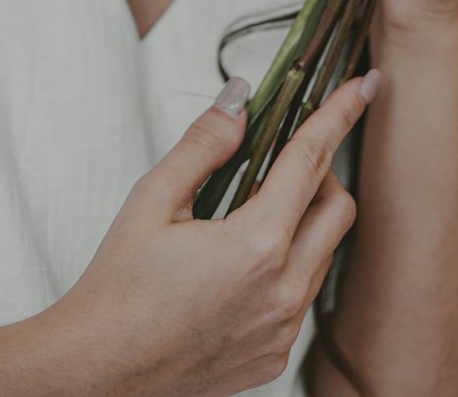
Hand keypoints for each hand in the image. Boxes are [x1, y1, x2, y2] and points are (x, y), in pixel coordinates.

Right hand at [38, 71, 377, 396]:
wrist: (95, 373)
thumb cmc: (117, 290)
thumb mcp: (152, 199)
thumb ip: (205, 143)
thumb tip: (240, 100)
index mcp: (255, 247)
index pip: (312, 161)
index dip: (339, 116)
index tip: (361, 88)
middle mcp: (281, 293)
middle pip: (338, 209)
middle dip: (322, 171)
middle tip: (284, 157)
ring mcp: (282, 330)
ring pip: (324, 255)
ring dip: (305, 220)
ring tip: (254, 209)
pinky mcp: (274, 357)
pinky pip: (303, 296)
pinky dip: (289, 265)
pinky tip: (242, 262)